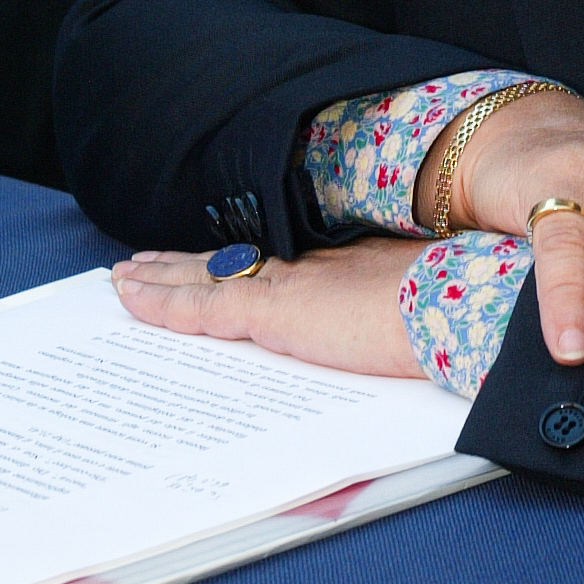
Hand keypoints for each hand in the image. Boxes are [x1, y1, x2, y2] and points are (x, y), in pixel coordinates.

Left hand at [110, 237, 425, 377]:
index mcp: (340, 265)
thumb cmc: (453, 309)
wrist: (461, 300)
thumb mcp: (413, 308)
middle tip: (139, 263)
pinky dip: (163, 303)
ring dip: (158, 280)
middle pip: (228, 263)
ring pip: (204, 279)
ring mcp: (287, 284)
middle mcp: (307, 266)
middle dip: (180, 265)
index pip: (268, 262)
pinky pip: (201, 307)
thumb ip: (386, 314)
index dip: (229, 259)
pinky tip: (133, 300)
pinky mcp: (273, 310)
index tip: (200, 256)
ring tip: (122, 278)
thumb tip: (397, 327)